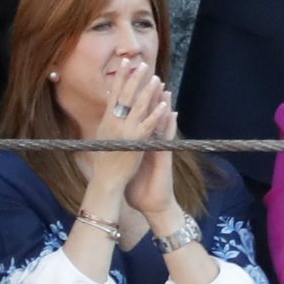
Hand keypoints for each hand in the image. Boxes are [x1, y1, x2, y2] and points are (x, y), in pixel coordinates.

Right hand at [91, 59, 166, 189]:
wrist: (106, 179)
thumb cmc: (105, 161)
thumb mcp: (104, 136)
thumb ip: (109, 122)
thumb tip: (110, 108)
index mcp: (108, 119)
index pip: (114, 93)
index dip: (120, 77)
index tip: (126, 62)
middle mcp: (115, 122)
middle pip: (126, 95)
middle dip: (135, 78)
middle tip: (144, 64)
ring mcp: (126, 131)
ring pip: (139, 106)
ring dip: (149, 91)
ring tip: (157, 79)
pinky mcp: (137, 141)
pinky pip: (149, 125)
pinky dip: (157, 114)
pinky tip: (165, 105)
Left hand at [125, 90, 177, 217]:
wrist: (154, 205)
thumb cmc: (140, 187)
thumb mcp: (129, 168)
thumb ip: (124, 154)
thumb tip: (111, 146)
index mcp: (141, 143)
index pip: (137, 119)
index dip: (134, 103)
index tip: (130, 86)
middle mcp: (151, 143)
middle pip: (150, 116)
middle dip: (149, 98)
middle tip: (150, 78)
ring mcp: (159, 149)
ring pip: (161, 124)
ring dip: (163, 106)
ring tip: (164, 89)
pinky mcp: (164, 157)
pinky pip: (167, 138)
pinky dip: (168, 126)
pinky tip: (171, 113)